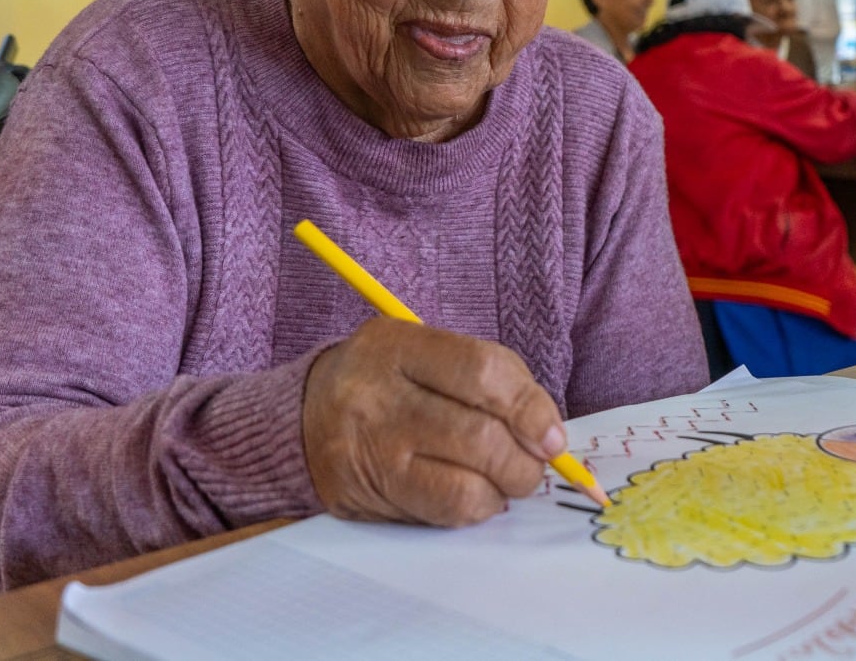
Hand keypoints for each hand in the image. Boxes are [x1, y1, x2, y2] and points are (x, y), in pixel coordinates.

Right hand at [300, 317, 567, 525]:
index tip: (551, 432)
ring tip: (509, 479)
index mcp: (395, 344)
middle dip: (525, 459)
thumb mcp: (423, 352)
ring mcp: (371, 450)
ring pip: (466, 483)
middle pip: (479, 435)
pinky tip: (478, 493)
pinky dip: (478, 507)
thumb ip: (486, 377)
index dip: (530, 406)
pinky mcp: (368, 494)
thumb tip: (549, 433)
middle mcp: (377, 396)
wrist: (303, 418)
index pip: (482, 371)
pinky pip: (445, 511)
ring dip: (506, 487)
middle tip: (536, 461)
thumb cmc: (386, 381)